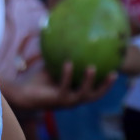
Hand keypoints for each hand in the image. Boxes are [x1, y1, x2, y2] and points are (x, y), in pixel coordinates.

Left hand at [2, 62, 116, 110]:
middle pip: (96, 95)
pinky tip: (68, 64)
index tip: (116, 69)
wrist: (23, 93)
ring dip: (89, 82)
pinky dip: (67, 76)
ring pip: (84, 94)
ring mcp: (67, 101)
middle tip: (113, 73)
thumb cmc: (39, 81)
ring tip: (92, 67)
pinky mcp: (57, 100)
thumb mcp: (53, 67)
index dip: (107, 83)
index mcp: (77, 93)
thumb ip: (61, 57)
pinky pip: (65, 87)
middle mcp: (75, 99)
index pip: (96, 90)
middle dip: (106, 86)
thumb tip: (67, 38)